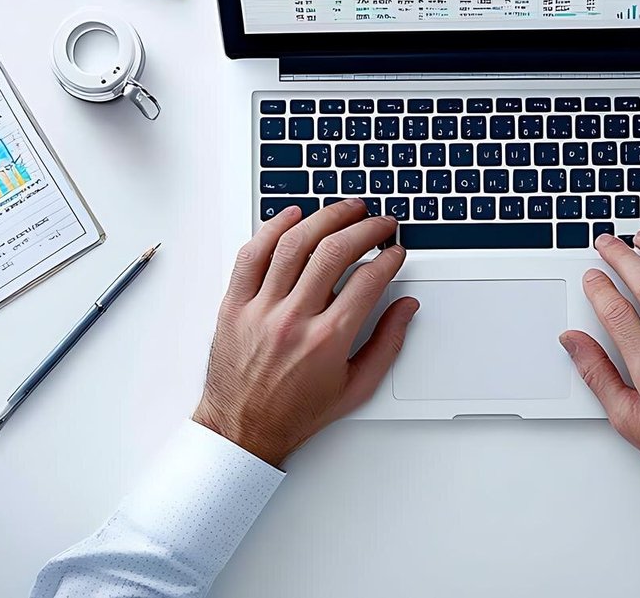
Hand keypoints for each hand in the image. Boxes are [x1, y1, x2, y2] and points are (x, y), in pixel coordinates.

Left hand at [193, 199, 416, 466]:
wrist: (242, 430)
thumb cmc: (296, 412)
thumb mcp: (355, 387)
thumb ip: (387, 344)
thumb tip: (406, 307)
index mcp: (327, 341)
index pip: (367, 280)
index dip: (389, 258)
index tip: (396, 251)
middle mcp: (293, 320)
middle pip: (334, 252)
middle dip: (365, 228)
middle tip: (379, 222)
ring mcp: (260, 309)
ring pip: (294, 244)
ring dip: (325, 218)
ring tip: (346, 209)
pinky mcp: (234, 305)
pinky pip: (252, 254)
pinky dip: (273, 228)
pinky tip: (293, 216)